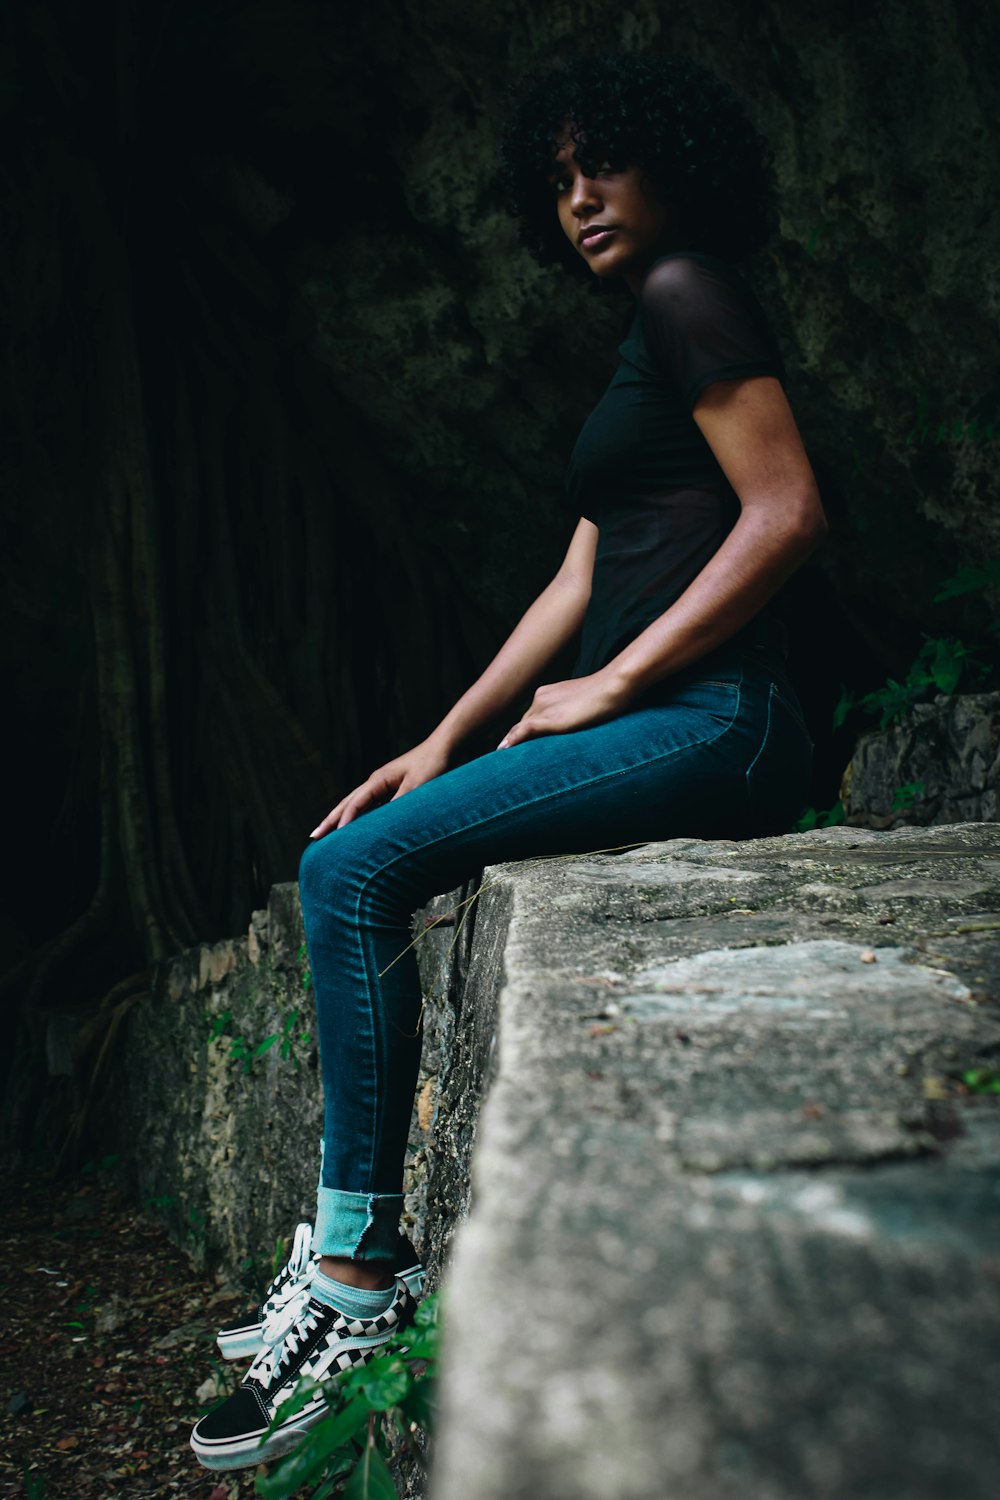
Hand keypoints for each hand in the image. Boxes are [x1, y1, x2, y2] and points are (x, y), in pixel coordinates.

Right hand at [309, 738, 450, 837]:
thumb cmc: (432, 765)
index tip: (335, 837)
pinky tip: (357, 827)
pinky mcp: (392, 789)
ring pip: (356, 805)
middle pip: (347, 803)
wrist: (444, 748)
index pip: (355, 803)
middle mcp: (376, 782)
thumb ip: (398, 803)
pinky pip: (370, 807)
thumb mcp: (416, 786)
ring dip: (341, 819)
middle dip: (330, 820)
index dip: (344, 820)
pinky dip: (359, 817)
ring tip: (327, 833)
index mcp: (378, 780)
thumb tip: (382, 822)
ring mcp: (383, 785)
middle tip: (313, 836)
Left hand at [498, 670, 626, 748]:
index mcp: (545, 695)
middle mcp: (540, 700)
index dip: (519, 735)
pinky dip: (513, 740)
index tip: (510, 749)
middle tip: (501, 760)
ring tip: (500, 762)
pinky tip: (504, 750)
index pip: (528, 719)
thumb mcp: (582, 704)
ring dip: (510, 745)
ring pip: (520, 729)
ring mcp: (544, 708)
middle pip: (520, 725)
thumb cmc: (606, 695)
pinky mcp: (552, 718)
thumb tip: (572, 724)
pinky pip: (526, 730)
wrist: (613, 685)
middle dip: (512, 742)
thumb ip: (571, 713)